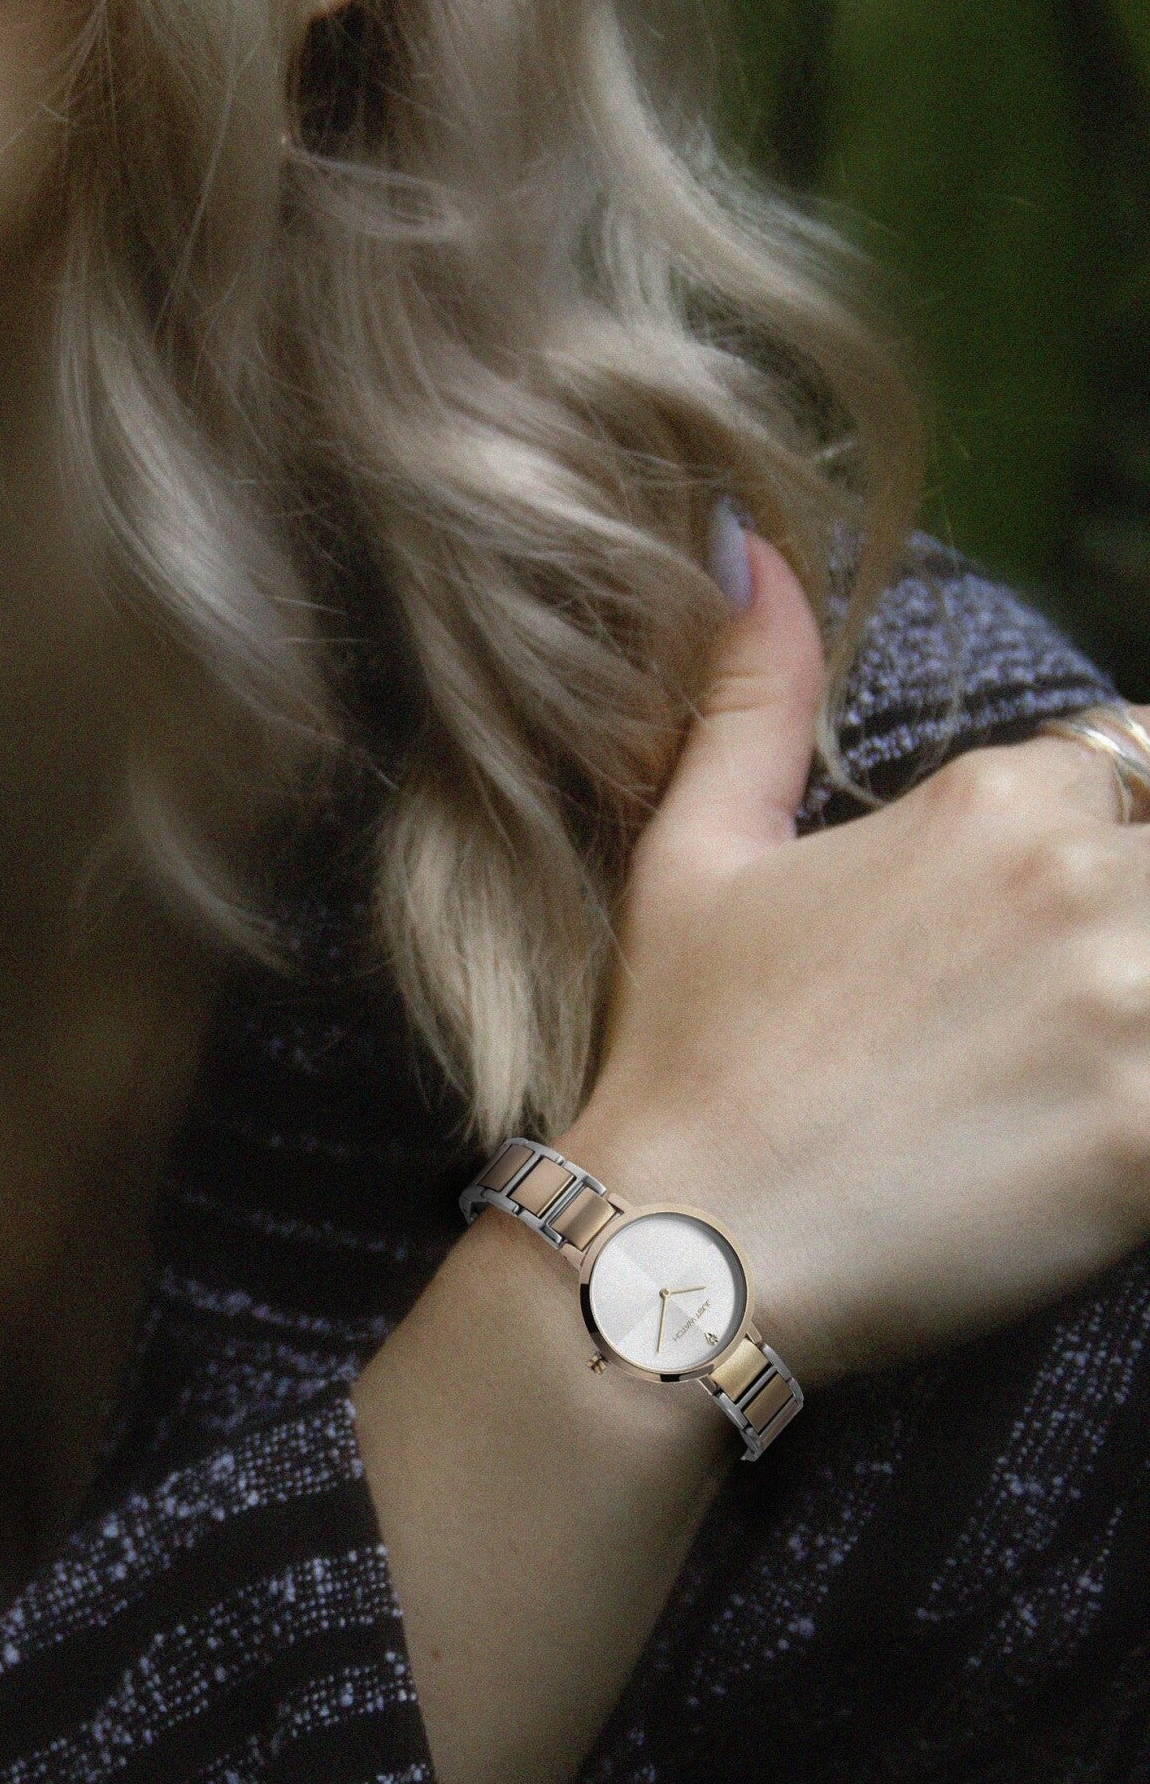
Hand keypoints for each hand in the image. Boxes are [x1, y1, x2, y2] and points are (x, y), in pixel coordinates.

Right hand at [562, 538, 1149, 1386]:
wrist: (679, 1240)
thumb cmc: (682, 1046)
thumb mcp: (694, 851)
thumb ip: (751, 691)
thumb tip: (746, 543)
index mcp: (991, 802)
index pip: (1143, 768)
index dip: (1113, 834)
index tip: (1050, 922)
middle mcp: (1080, 880)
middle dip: (1137, 918)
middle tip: (1057, 1007)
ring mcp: (1132, 1006)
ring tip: (1071, 1061)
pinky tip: (1099, 1146)